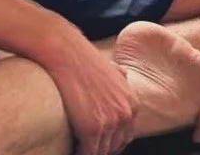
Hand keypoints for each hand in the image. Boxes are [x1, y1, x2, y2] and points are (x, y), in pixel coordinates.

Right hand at [45, 30, 137, 154]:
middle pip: (115, 146)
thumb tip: (124, 76)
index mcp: (132, 104)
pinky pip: (88, 154)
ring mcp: (110, 123)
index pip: (125, 136)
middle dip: (102, 148)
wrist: (67, 54)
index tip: (99, 142)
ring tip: (78, 148)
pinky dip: (79, 154)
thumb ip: (121, 76)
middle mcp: (125, 115)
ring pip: (101, 152)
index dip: (111, 141)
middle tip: (87, 146)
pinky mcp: (92, 130)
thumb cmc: (85, 59)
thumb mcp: (112, 66)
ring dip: (90, 152)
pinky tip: (72, 150)